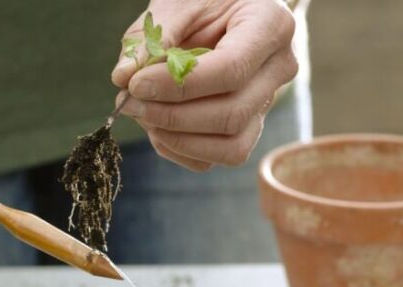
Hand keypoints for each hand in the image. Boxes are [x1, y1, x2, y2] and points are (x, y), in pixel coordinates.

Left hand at [111, 0, 297, 170]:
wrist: (222, 9)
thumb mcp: (176, 4)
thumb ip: (150, 39)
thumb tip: (123, 78)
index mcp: (271, 26)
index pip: (230, 71)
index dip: (178, 87)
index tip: (136, 85)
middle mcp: (278, 69)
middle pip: (231, 115)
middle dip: (172, 116)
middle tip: (129, 102)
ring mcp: (267, 102)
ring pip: (231, 147)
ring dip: (177, 139)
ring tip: (142, 114)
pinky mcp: (249, 126)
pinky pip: (219, 155)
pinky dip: (182, 149)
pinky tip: (156, 126)